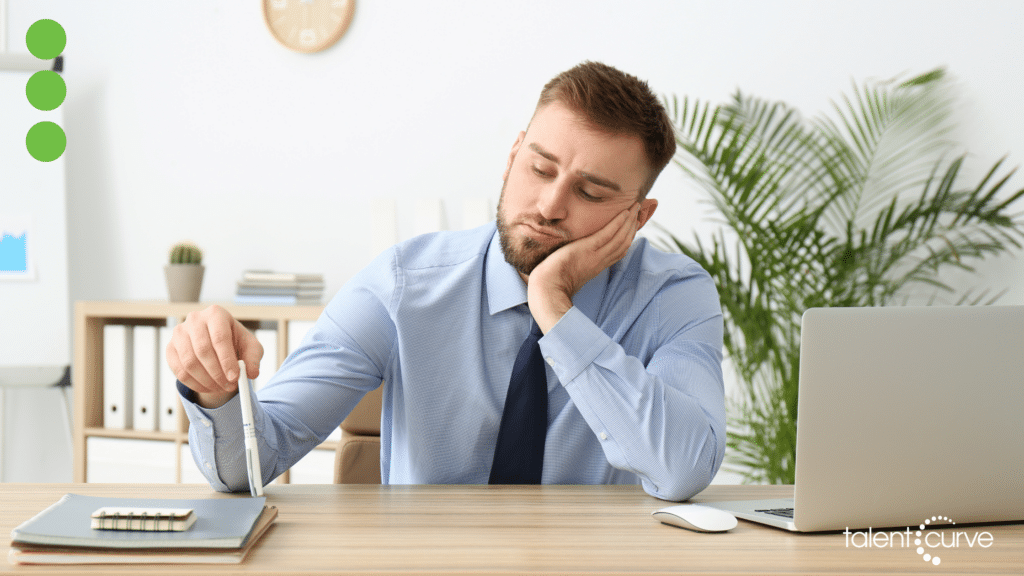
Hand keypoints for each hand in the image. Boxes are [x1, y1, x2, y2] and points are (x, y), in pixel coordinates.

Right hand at [165, 304, 263, 407]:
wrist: (217, 343)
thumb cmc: (235, 342)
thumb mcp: (251, 347)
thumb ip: (254, 359)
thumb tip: (252, 373)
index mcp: (216, 314)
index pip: (219, 338)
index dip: (227, 360)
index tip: (235, 377)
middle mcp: (195, 319)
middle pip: (203, 350)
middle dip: (217, 373)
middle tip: (229, 386)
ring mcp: (179, 333)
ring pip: (189, 362)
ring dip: (206, 381)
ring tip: (221, 388)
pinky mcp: (170, 348)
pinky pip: (179, 370)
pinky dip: (194, 384)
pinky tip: (208, 388)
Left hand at [527, 203, 641, 331]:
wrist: (547, 289)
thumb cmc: (552, 283)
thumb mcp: (570, 273)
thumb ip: (576, 264)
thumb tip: (573, 258)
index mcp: (597, 266)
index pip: (618, 251)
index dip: (628, 237)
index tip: (633, 226)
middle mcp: (600, 261)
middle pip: (624, 243)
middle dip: (633, 227)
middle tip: (639, 211)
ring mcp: (595, 255)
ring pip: (620, 237)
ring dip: (630, 221)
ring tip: (636, 207)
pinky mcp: (588, 249)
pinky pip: (607, 235)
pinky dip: (618, 224)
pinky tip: (625, 213)